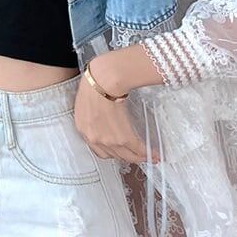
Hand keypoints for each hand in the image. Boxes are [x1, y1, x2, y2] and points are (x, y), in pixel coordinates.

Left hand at [73, 49, 161, 164]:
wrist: (103, 80)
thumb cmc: (96, 82)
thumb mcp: (88, 100)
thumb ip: (94, 113)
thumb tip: (104, 114)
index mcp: (82, 128)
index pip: (97, 148)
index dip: (111, 151)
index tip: (119, 150)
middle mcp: (93, 138)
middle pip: (113, 155)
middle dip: (127, 156)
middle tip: (137, 155)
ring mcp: (107, 140)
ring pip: (126, 155)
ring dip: (139, 157)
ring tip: (148, 156)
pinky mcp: (122, 137)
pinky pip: (136, 149)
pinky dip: (146, 153)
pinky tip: (154, 154)